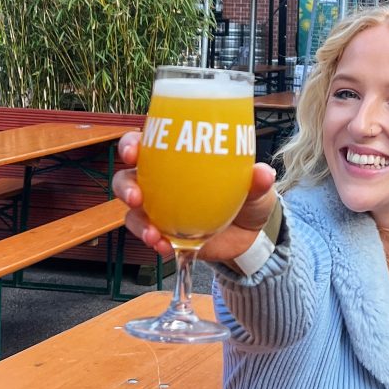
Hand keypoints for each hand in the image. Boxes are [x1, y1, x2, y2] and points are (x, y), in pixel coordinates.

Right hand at [114, 130, 278, 261]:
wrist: (251, 237)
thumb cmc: (248, 198)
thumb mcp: (256, 188)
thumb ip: (257, 181)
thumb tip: (263, 174)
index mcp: (178, 157)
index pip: (146, 143)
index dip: (131, 144)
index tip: (133, 151)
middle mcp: (161, 181)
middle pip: (128, 176)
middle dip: (125, 185)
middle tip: (135, 196)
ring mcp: (160, 209)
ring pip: (133, 210)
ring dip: (137, 220)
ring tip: (152, 233)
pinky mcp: (165, 233)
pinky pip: (149, 235)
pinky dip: (153, 241)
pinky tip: (163, 246)